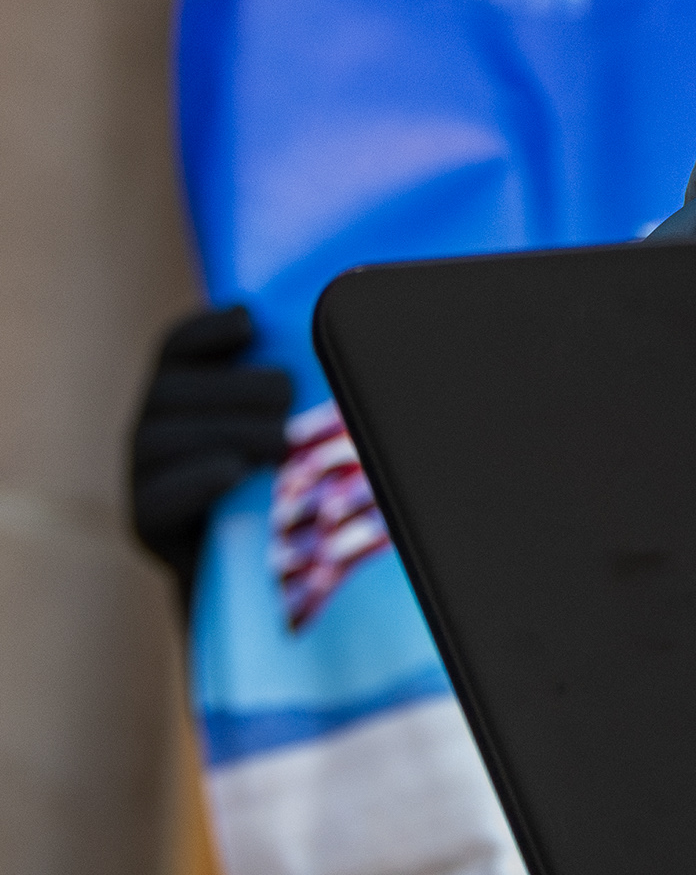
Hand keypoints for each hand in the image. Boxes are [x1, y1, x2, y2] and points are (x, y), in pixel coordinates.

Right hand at [131, 304, 294, 604]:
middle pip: (175, 386)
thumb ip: (304, 383)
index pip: (180, 344)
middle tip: (288, 397)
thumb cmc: (294, 479)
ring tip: (280, 442)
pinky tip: (235, 472)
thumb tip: (359, 342)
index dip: (209, 329)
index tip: (250, 321)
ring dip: (231, 433)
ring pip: (164, 437)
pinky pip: (158, 495)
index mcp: (186, 387)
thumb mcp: (296, 423)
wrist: (265, 570)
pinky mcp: (146, 522)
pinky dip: (200, 479)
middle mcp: (153, 424)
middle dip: (239, 388)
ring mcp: (141, 475)